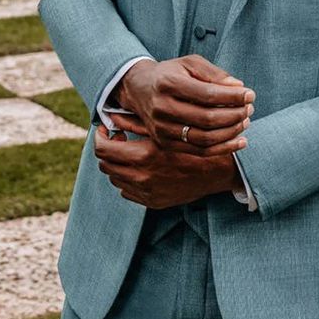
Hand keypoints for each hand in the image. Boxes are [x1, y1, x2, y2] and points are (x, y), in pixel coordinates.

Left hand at [93, 124, 237, 208]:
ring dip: (117, 165)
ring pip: (115, 179)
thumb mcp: (164, 129)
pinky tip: (141, 168)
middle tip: (118, 139)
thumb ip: (135, 122)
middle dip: (107, 150)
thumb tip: (111, 116)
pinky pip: (127, 192)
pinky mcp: (153, 202)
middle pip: (105, 165)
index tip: (106, 130)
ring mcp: (147, 192)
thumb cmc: (193, 142)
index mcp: (143, 155)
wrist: (218, 170)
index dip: (100, 137)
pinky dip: (128, 179)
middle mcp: (142, 177)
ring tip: (130, 153)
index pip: (103, 149)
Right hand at [108, 54, 255, 154]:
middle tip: (249, 108)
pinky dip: (223, 148)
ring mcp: (162, 129)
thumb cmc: (171, 74)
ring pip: (204, 138)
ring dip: (231, 132)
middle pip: (207, 119)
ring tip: (245, 122)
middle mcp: (162, 108)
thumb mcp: (190, 64)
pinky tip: (240, 141)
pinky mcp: (165, 143)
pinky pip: (199, 151)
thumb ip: (215, 74)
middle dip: (234, 115)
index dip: (233, 97)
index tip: (250, 95)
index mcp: (168, 84)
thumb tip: (239, 88)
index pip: (208, 95)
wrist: (140, 90)